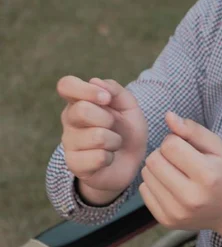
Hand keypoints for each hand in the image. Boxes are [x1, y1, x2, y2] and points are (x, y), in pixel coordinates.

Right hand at [57, 76, 147, 201]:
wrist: (130, 162)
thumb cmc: (126, 130)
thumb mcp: (129, 107)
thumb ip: (116, 91)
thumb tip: (95, 81)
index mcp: (79, 101)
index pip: (66, 85)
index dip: (86, 90)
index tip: (106, 99)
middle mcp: (69, 120)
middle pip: (82, 110)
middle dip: (107, 118)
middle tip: (113, 126)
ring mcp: (69, 143)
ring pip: (96, 136)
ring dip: (114, 141)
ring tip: (113, 144)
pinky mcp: (74, 164)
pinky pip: (98, 157)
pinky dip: (110, 158)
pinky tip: (107, 158)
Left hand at [139, 112, 221, 240]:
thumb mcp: (218, 147)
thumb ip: (193, 130)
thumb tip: (168, 116)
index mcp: (207, 175)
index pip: (170, 145)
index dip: (176, 140)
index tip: (188, 147)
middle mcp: (191, 197)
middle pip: (154, 160)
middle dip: (164, 153)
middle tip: (180, 158)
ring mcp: (177, 212)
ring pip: (146, 174)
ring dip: (158, 168)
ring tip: (176, 171)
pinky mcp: (167, 221)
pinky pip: (144, 191)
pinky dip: (154, 184)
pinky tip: (171, 185)